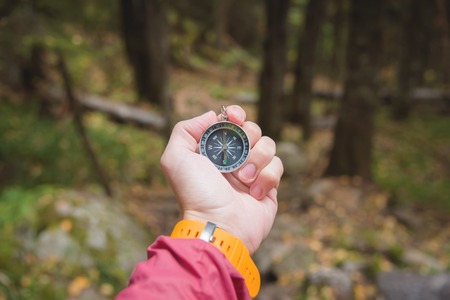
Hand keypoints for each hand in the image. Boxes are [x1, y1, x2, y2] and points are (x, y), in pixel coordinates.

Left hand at [160, 105, 282, 253]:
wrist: (220, 226)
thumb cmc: (196, 194)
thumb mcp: (175, 159)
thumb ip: (185, 130)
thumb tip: (211, 115)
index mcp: (213, 150)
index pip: (230, 121)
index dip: (235, 114)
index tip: (235, 118)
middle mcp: (233, 158)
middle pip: (252, 129)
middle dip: (247, 138)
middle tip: (236, 159)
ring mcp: (252, 171)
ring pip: (268, 145)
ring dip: (257, 159)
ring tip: (244, 180)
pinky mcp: (268, 185)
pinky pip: (277, 165)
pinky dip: (267, 177)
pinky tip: (254, 193)